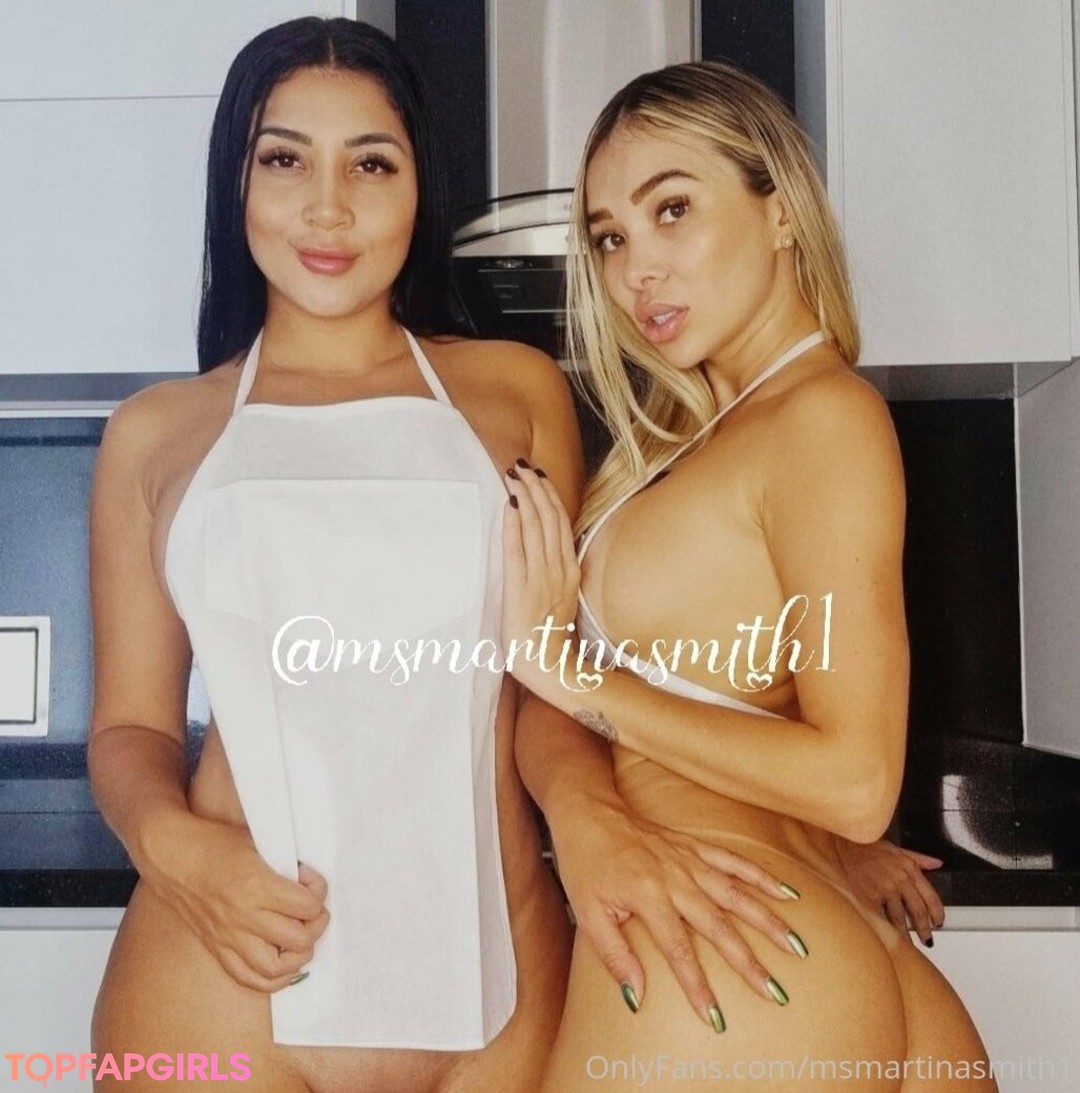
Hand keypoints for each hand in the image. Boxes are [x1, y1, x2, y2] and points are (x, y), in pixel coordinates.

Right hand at [143, 811, 329, 990]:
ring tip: (301, 940)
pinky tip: (283, 966)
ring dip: (297, 958)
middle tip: (312, 911)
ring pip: (275, 969)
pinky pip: (247, 978)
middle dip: (315, 925)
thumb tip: (309, 877)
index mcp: (257, 885)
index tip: (311, 881)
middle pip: (298, 939)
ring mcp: (228, 936)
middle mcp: (243, 916)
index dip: (318, 892)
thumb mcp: (258, 841)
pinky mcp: (216, 947)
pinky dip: (271, 979)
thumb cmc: (215, 842)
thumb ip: (285, 861)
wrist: (171, 856)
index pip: (307, 905)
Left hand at [502, 458, 580, 694]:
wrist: (550, 667)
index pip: (561, 524)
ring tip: (514, 475)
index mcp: (570, 571)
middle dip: (535, 488)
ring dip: (524, 497)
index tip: (538, 477)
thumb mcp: (563, 601)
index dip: (550, 496)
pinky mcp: (521, 590)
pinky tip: (508, 505)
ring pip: (535, 527)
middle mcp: (559, 570)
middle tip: (522, 466)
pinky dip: (513, 525)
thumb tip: (551, 555)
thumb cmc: (550, 639)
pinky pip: (517, 550)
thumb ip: (558, 576)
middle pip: (549, 518)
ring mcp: (541, 579)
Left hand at [549, 795, 805, 1028]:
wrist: (588, 812)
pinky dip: (761, 876)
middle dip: (749, 961)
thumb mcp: (587, 911)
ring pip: (736, 894)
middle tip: (776, 991)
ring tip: (796, 946)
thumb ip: (614, 955)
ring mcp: (688, 859)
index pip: (679, 951)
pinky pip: (733, 861)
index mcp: (648, 895)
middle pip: (720, 926)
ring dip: (768, 920)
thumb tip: (637, 996)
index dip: (698, 986)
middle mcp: (675, 877)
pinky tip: (787, 892)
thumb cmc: (584, 861)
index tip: (715, 1017)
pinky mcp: (693, 846)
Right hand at [835, 837, 943, 945]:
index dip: (937, 914)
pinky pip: (881, 919)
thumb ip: (919, 858)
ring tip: (908, 943)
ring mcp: (884, 890)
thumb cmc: (866, 848)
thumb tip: (936, 863)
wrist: (842, 846)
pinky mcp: (869, 897)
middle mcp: (899, 880)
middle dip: (924, 930)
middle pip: (918, 912)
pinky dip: (886, 930)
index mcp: (909, 868)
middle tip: (926, 939)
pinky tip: (888, 936)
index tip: (937, 922)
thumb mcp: (896, 849)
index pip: (931, 897)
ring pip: (900, 920)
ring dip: (905, 935)